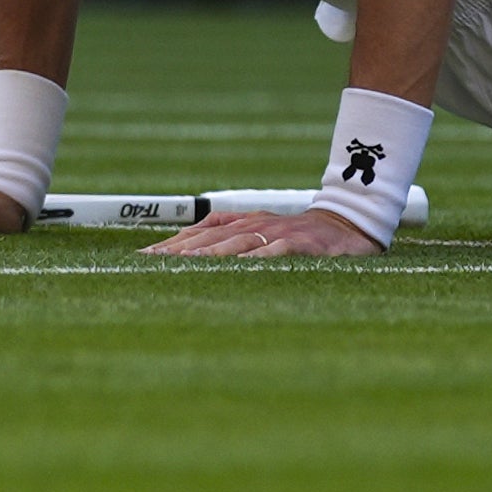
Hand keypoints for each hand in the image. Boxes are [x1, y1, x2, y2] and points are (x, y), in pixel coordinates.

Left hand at [140, 208, 382, 258]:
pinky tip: (238, 269)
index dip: (171, 246)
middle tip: (149, 266)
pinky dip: (255, 260)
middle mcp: (256, 225)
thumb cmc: (299, 236)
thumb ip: (227, 233)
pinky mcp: (300, 246)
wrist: (350, 226)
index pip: (200, 233)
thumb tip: (186, 248)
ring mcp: (278, 235)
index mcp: (244, 222)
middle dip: (178, 252)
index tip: (141, 260)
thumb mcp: (261, 229)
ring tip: (181, 267)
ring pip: (236, 244)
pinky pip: (274, 254)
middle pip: (210, 238)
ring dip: (207, 256)